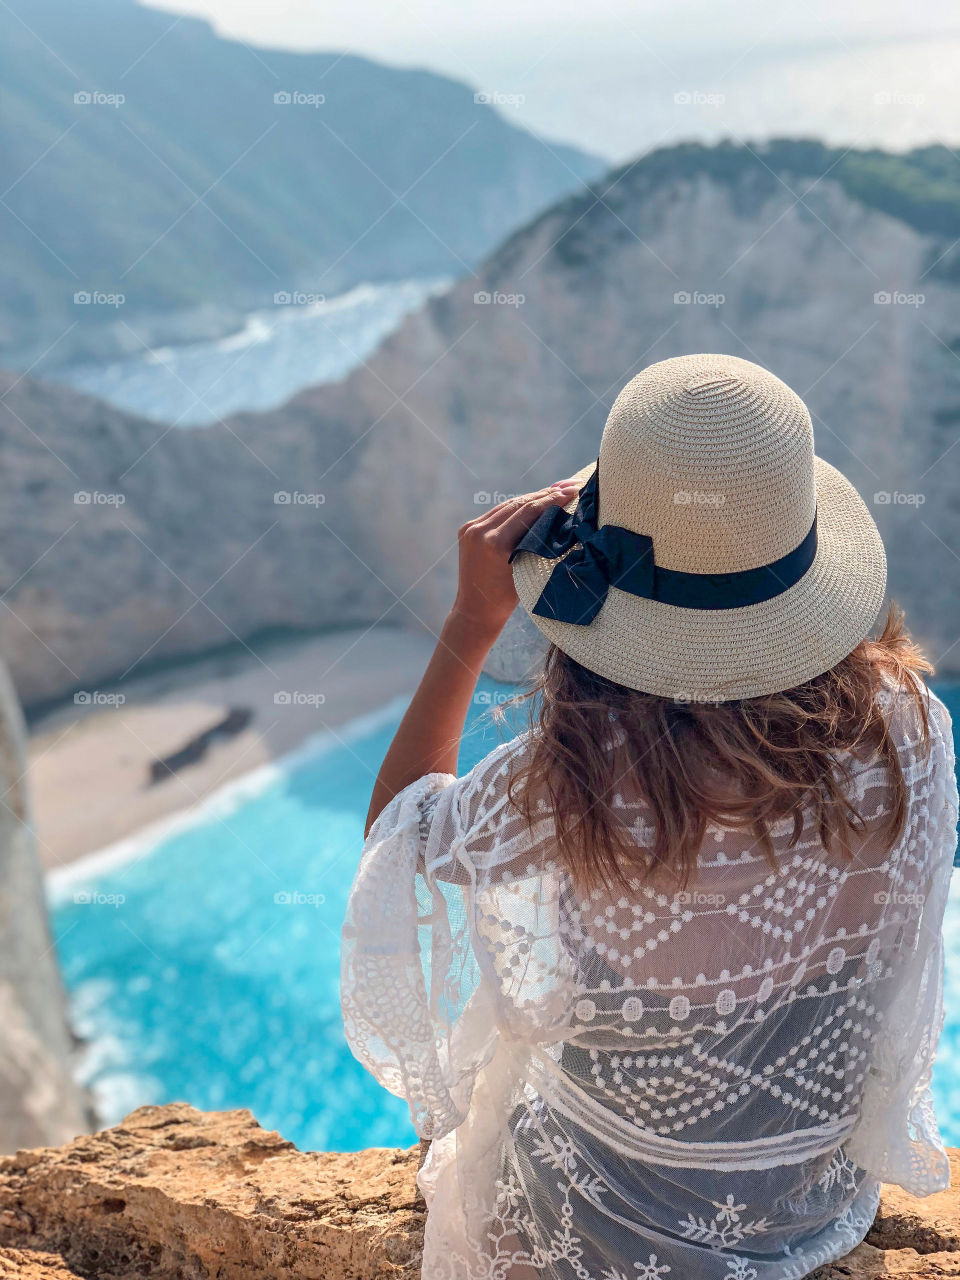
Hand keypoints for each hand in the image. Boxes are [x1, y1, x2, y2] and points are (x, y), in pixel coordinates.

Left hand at [450, 479, 580, 637]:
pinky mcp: (467, 529)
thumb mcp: (528, 568)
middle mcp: (481, 532)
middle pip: (519, 504)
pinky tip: (534, 501)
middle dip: (547, 494)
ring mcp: (471, 529)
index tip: (574, 490)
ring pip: (508, 506)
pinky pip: (497, 513)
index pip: (530, 512)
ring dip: (533, 497)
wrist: (476, 610)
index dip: (553, 499)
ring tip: (557, 489)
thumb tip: (562, 514)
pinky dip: (516, 508)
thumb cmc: (509, 598)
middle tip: (571, 485)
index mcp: (496, 544)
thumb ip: (538, 540)